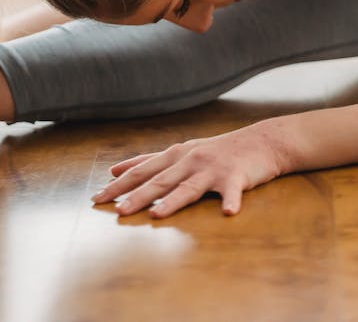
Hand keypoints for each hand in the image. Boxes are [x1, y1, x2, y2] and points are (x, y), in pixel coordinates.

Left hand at [91, 123, 285, 218]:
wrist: (260, 142)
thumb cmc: (217, 151)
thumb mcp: (180, 151)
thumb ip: (148, 162)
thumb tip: (113, 170)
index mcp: (174, 155)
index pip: (141, 171)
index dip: (119, 184)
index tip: (97, 198)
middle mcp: (189, 160)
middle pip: (159, 180)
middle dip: (136, 195)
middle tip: (117, 211)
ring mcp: (212, 168)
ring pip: (188, 187)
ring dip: (172, 201)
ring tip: (156, 214)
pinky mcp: (236, 176)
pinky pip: (232, 191)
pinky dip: (230, 201)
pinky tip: (228, 213)